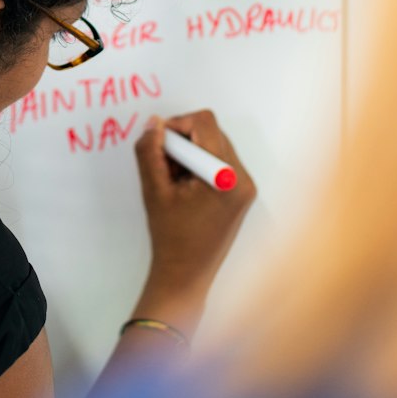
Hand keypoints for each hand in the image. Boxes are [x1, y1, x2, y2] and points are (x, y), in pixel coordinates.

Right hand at [133, 110, 255, 321]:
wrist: (187, 274)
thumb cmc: (170, 236)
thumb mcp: (154, 190)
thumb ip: (150, 151)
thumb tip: (154, 123)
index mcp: (227, 176)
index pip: (204, 123)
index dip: (176, 126)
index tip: (159, 146)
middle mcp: (243, 177)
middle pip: (211, 132)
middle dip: (183, 142)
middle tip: (165, 168)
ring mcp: (245, 185)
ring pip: (214, 144)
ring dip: (190, 154)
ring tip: (175, 181)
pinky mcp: (242, 192)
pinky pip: (219, 160)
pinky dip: (198, 164)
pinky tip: (185, 188)